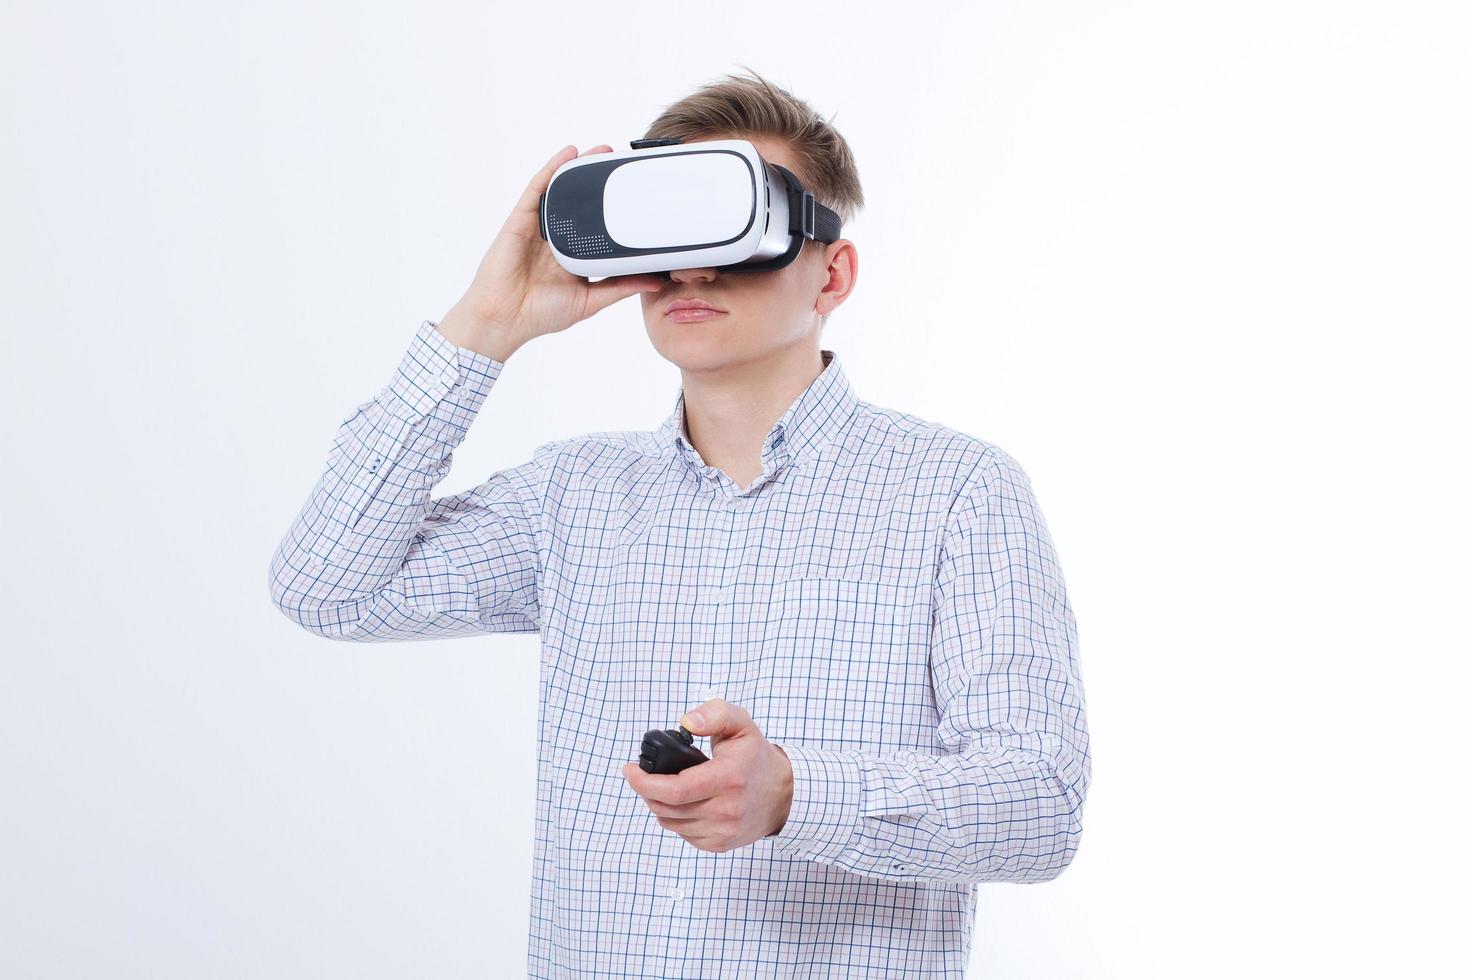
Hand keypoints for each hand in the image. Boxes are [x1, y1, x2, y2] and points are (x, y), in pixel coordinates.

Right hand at [436, 143, 665, 359]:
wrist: (504, 318)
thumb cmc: (540, 313)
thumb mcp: (590, 300)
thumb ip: (621, 288)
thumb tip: (655, 282)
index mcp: (573, 255)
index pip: (597, 226)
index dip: (614, 210)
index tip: (635, 194)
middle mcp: (556, 238)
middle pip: (580, 203)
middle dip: (599, 182)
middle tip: (621, 162)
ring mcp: (538, 227)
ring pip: (561, 191)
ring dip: (579, 168)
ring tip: (601, 151)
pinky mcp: (521, 221)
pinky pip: (537, 189)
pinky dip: (552, 169)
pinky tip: (568, 153)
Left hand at [621, 698, 793, 852]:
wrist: (783, 794)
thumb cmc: (755, 757)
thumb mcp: (740, 723)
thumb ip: (714, 714)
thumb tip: (687, 723)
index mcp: (729, 778)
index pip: (676, 789)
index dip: (644, 782)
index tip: (630, 770)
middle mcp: (727, 809)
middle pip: (667, 807)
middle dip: (646, 790)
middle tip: (642, 775)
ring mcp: (723, 831)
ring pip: (670, 822)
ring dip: (659, 804)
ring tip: (664, 786)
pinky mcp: (720, 844)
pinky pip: (683, 834)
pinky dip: (675, 818)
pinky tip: (682, 803)